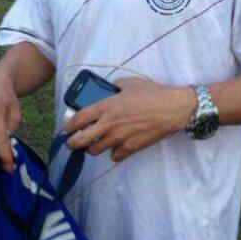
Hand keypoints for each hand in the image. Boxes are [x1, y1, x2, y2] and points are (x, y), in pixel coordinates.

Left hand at [64, 78, 195, 161]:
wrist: (173, 109)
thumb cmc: (153, 93)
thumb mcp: (130, 83)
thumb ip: (115, 86)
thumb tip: (110, 89)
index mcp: (106, 106)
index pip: (78, 119)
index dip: (68, 125)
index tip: (67, 127)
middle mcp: (109, 124)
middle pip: (80, 141)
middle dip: (72, 143)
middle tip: (73, 141)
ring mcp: (119, 138)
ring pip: (94, 151)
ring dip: (93, 147)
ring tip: (96, 142)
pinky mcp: (131, 148)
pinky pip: (114, 156)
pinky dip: (113, 153)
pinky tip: (117, 146)